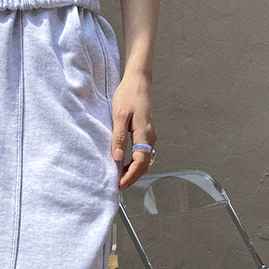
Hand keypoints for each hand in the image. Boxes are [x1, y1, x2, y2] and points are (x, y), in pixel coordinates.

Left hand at [111, 73, 156, 189]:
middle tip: (117, 187)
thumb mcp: (119, 115)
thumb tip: (117, 157)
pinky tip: (124, 165)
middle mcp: (150, 137)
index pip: (140, 162)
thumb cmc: (128, 95)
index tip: (119, 184)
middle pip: (144, 165)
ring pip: (144, 160)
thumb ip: (119, 137)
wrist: (138, 81)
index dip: (130, 176)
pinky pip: (142, 153)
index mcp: (145, 134)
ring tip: (119, 179)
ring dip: (133, 172)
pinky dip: (134, 163)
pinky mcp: (146, 133)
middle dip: (132, 178)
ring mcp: (150, 136)